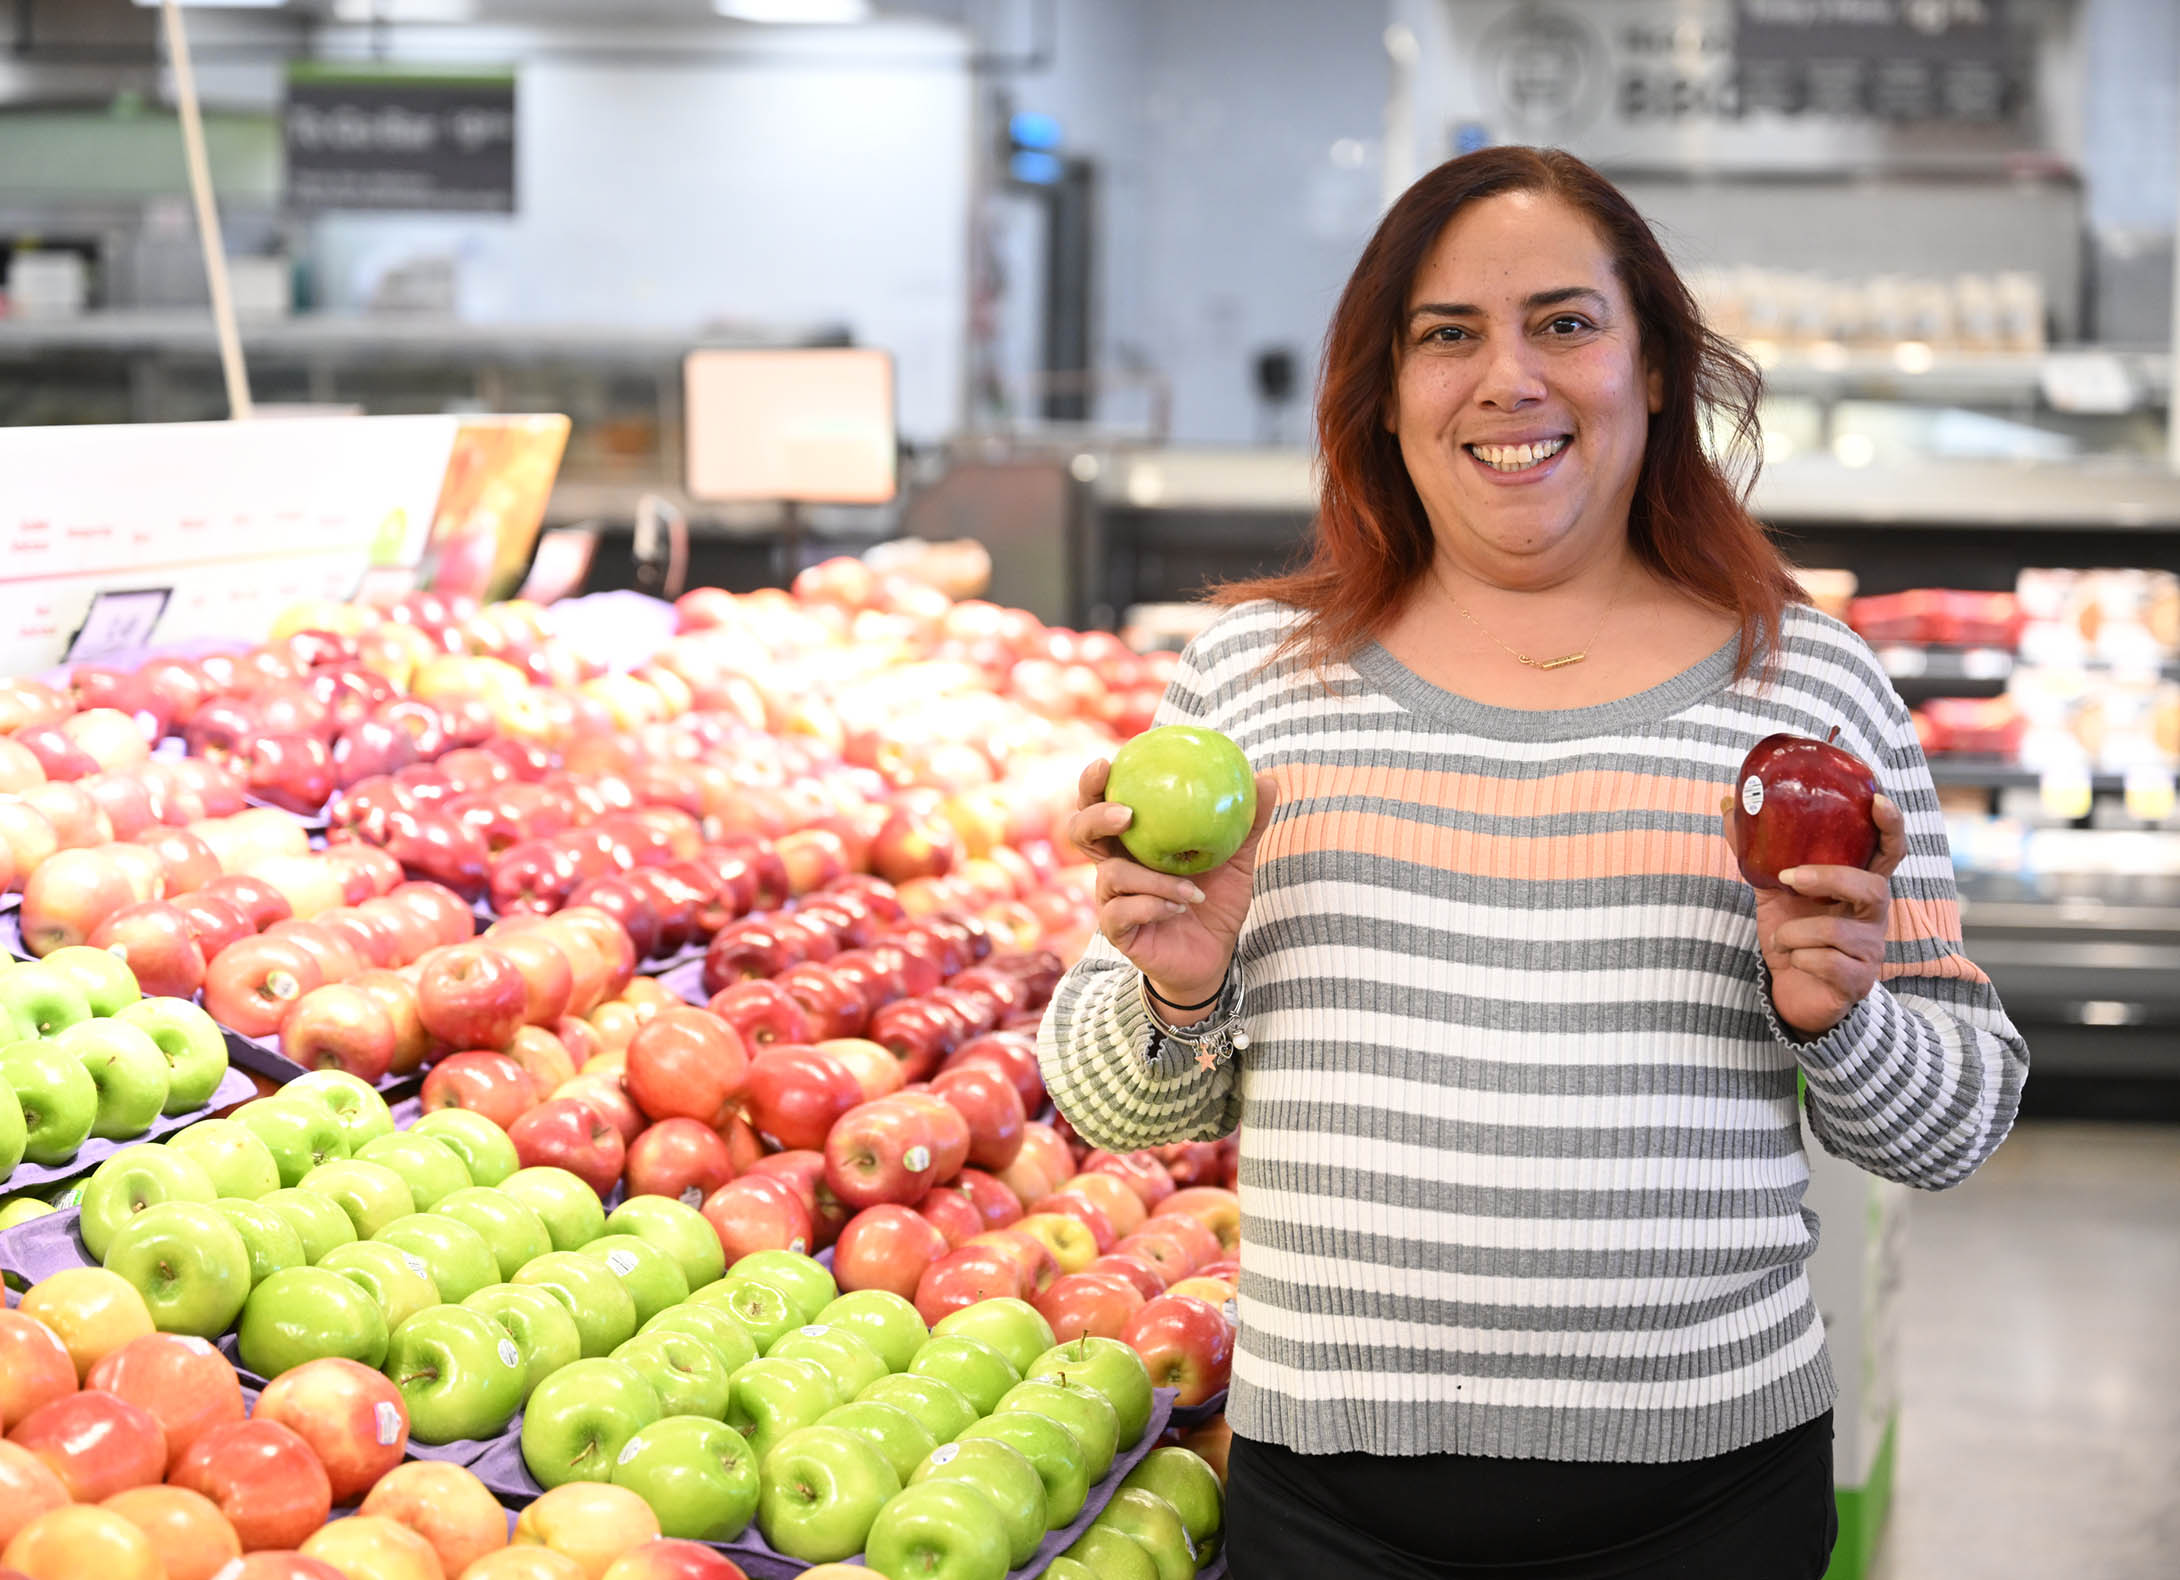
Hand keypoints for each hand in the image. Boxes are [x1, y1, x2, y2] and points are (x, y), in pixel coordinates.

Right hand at [1066, 757, 1280, 1008]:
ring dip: (1153, 878)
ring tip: (1192, 887)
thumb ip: (1246, 823)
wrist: (1213, 957)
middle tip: (1126, 813)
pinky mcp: (1118, 930)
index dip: (1094, 783)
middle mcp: (1114, 865)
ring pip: (1110, 874)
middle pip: (1081, 832)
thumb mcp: (1237, 861)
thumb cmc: (1216, 901)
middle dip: (1095, 816)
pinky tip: (1180, 905)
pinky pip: (1123, 911)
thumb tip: (1267, 779)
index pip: (1101, 804)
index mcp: (1134, 841)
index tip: (1108, 762)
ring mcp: (1111, 899)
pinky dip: (1153, 904)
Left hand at [1723, 793, 1906, 1039]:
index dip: (1890, 825)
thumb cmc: (1793, 932)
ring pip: (1841, 930)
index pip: (1888, 851)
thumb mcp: (1772, 889)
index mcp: (1858, 885)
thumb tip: (1727, 804)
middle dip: (1830, 879)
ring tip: (1780, 937)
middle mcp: (1873, 915)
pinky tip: (1794, 960)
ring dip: (1797, 931)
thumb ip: (1756, 850)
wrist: (1794, 990)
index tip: (1876, 799)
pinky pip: (1831, 963)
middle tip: (1789, 877)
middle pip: (1874, 888)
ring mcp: (1870, 949)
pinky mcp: (1858, 980)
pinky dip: (1801, 958)